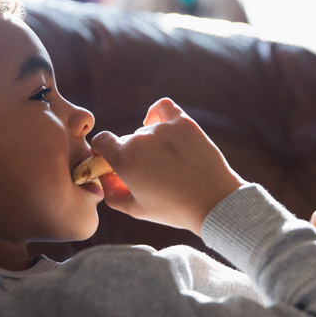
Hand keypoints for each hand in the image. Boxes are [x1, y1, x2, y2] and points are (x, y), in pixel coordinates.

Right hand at [91, 98, 244, 235]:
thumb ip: (111, 191)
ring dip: (151, 143)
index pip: (101, 141)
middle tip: (152, 174)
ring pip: (147, 131)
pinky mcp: (184, 122)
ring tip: (169, 165)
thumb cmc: (174, 209)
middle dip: (133, 155)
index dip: (104, 151)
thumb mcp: (135, 209)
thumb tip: (104, 175)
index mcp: (124, 159)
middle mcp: (140, 139)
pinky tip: (156, 122)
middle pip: (127, 140)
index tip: (112, 161)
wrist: (214, 202)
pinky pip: (163, 107)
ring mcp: (163, 128)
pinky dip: (156, 113)